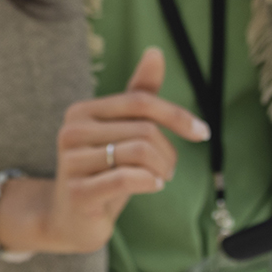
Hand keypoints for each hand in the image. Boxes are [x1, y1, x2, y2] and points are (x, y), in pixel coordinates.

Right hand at [3, 49, 188, 254]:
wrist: (70, 219)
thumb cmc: (102, 171)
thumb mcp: (121, 133)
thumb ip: (138, 94)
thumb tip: (155, 52)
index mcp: (82, 111)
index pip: (140, 101)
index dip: (176, 115)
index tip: (202, 132)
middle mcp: (71, 132)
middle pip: (143, 130)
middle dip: (168, 151)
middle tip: (169, 169)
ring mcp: (71, 163)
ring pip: (139, 153)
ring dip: (162, 168)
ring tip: (160, 178)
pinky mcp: (79, 193)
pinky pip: (127, 178)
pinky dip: (149, 182)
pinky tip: (152, 185)